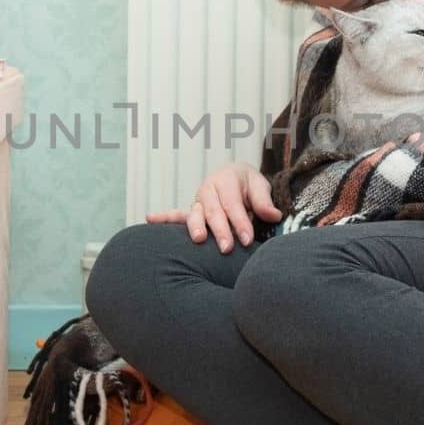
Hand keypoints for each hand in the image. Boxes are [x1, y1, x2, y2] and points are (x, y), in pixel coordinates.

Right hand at [146, 161, 283, 252]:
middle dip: (220, 230)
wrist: (235, 176)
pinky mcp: (192, 210)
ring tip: (198, 240)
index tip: (248, 239)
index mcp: (226, 180)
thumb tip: (273, 216)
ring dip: (196, 227)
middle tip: (227, 248)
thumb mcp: (259, 186)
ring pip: (196, 214)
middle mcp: (209, 189)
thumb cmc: (248, 185)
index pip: (233, 204)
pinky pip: (176, 214)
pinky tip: (150, 219)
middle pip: (214, 211)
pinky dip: (163, 217)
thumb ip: (264, 201)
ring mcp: (198, 200)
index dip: (240, 222)